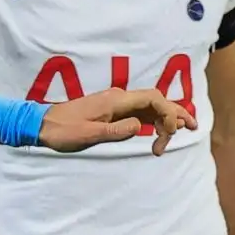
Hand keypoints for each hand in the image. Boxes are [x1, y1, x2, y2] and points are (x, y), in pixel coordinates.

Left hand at [37, 88, 196, 153]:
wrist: (41, 125)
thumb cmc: (62, 131)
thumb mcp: (88, 135)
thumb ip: (115, 131)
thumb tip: (141, 126)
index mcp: (114, 101)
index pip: (152, 99)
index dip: (168, 112)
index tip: (169, 134)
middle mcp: (118, 98)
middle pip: (155, 100)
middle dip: (175, 112)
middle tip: (193, 127)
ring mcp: (115, 105)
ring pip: (149, 106)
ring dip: (166, 117)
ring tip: (184, 130)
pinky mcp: (111, 112)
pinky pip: (138, 112)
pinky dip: (153, 121)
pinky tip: (160, 131)